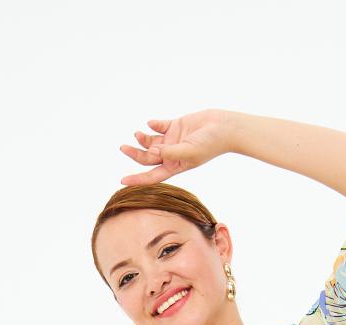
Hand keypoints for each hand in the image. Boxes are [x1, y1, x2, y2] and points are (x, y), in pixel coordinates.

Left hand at [118, 109, 236, 186]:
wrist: (223, 128)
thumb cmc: (210, 144)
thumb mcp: (189, 152)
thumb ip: (171, 152)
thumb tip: (153, 150)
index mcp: (174, 166)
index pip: (152, 176)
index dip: (137, 179)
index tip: (122, 181)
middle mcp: (171, 155)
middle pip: (147, 157)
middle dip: (134, 154)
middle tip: (123, 147)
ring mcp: (172, 140)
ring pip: (151, 141)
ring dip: (142, 138)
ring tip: (137, 133)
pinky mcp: (175, 126)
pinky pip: (159, 126)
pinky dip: (153, 124)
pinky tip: (151, 123)